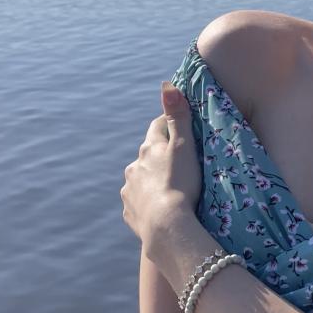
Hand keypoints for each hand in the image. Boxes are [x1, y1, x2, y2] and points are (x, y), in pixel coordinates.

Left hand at [121, 84, 201, 253]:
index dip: (169, 124)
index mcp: (148, 150)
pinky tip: (159, 209)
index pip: (157, 127)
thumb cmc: (180, 183)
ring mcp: (129, 191)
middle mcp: (133, 168)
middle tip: (180, 163)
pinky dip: (148, 202)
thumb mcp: (183, 147)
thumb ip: (177, 116)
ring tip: (171, 189)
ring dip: (152, 180)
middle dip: (160, 156)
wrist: (167, 227)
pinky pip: (138, 203)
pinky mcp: (130, 213)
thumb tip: (166, 84)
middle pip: (148, 155)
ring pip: (141, 179)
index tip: (181, 126)